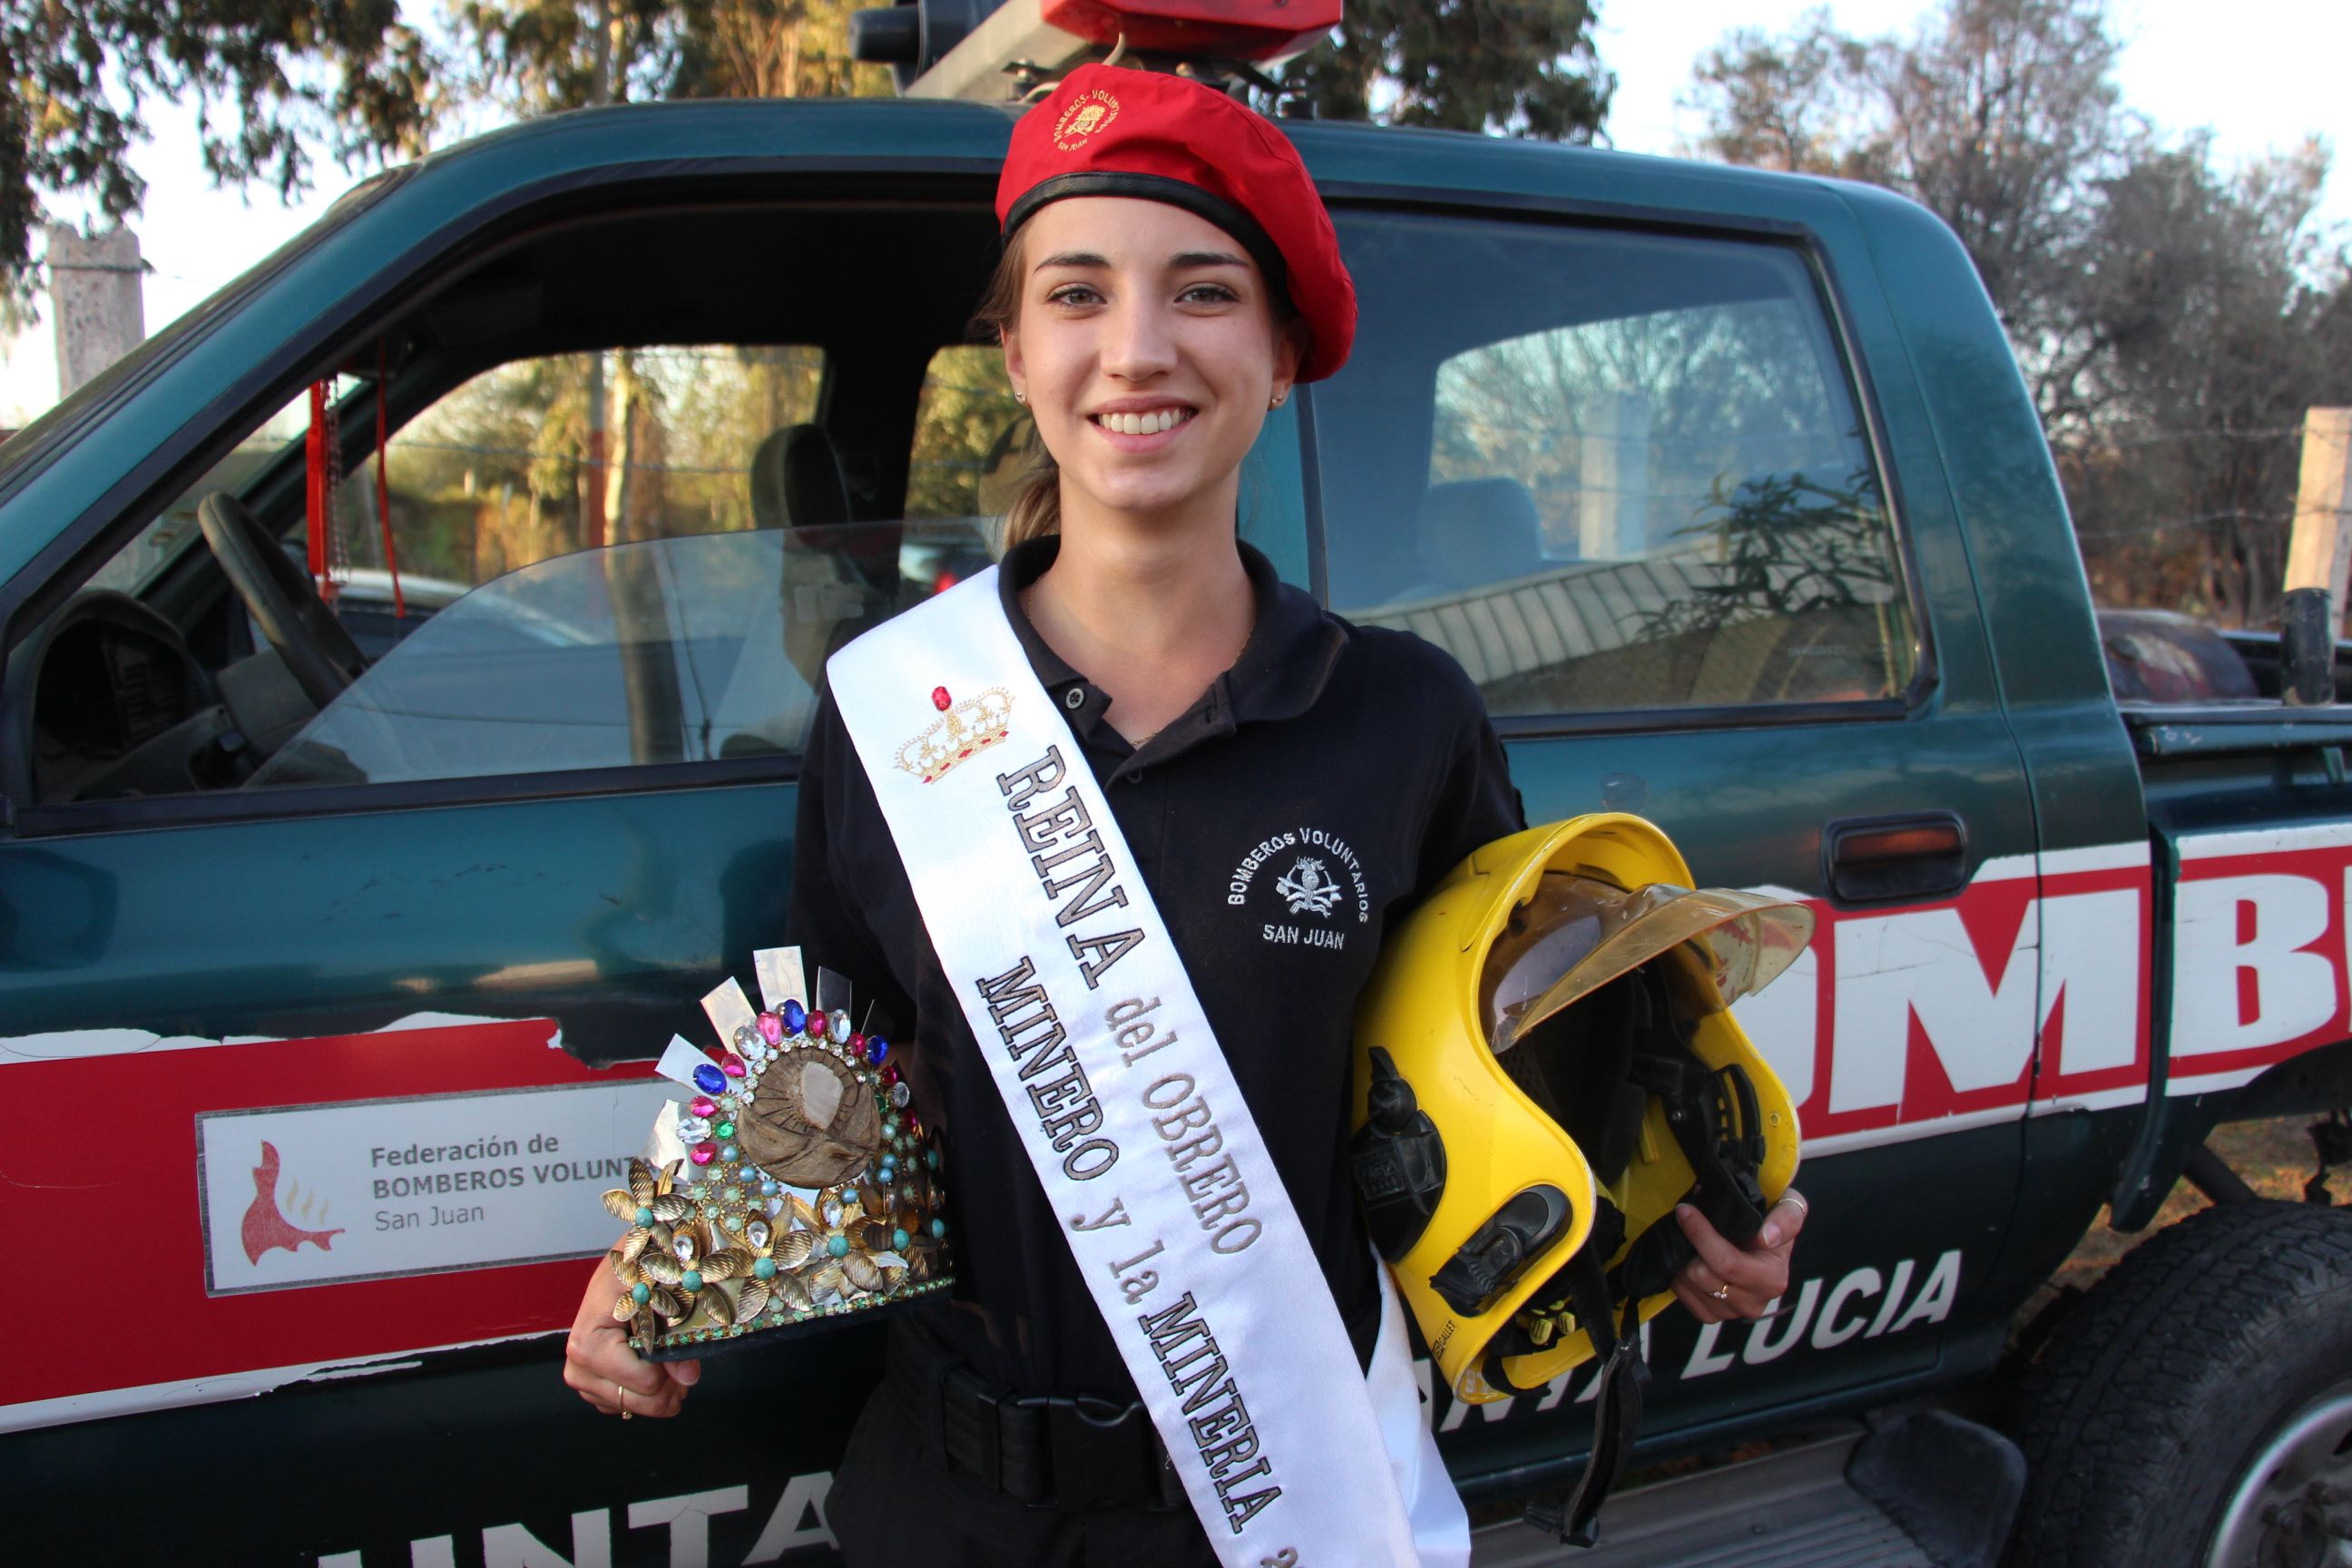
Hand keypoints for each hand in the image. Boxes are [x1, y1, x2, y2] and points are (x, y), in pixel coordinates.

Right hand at [563, 1253, 700, 1418]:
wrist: (625, 1261)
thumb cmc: (639, 1269)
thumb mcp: (661, 1294)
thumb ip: (676, 1336)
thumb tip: (687, 1377)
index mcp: (589, 1339)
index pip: (639, 1378)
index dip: (667, 1369)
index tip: (679, 1350)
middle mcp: (577, 1362)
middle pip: (635, 1400)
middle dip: (666, 1388)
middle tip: (686, 1368)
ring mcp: (582, 1376)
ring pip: (631, 1406)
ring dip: (658, 1393)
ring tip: (673, 1365)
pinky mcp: (590, 1383)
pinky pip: (624, 1405)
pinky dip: (644, 1393)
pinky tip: (655, 1370)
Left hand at [1670, 1190, 1808, 1324]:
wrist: (1763, 1238)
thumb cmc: (1773, 1219)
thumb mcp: (1791, 1208)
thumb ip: (1787, 1218)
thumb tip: (1767, 1238)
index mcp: (1772, 1280)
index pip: (1727, 1264)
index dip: (1701, 1235)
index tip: (1685, 1209)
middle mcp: (1753, 1303)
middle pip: (1702, 1276)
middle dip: (1689, 1247)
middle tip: (1684, 1221)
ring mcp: (1731, 1312)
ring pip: (1689, 1286)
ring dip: (1682, 1260)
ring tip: (1690, 1241)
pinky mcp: (1711, 1316)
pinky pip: (1683, 1297)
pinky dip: (1680, 1276)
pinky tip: (1689, 1259)